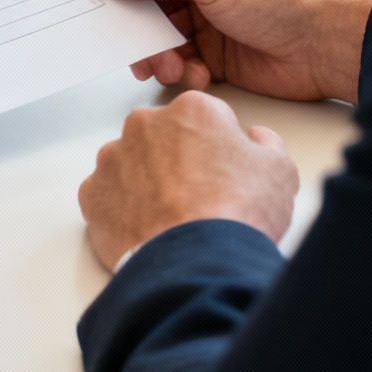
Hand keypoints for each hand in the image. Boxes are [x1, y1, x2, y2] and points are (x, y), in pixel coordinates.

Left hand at [79, 90, 299, 270]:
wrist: (197, 261)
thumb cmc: (237, 212)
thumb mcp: (279, 171)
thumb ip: (266, 143)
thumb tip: (256, 139)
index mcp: (191, 110)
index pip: (204, 118)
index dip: (217, 146)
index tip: (223, 171)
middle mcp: (145, 124)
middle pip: (163, 136)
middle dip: (176, 159)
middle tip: (196, 195)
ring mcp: (113, 158)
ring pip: (130, 163)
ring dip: (146, 182)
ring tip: (170, 216)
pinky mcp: (92, 193)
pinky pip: (108, 195)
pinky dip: (123, 209)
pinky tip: (146, 228)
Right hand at [89, 0, 371, 102]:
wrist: (326, 44)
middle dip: (132, 22)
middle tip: (124, 42)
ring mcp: (205, 14)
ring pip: (156, 34)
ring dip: (157, 54)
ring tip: (170, 66)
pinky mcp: (214, 51)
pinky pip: (178, 61)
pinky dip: (182, 71)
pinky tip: (199, 75)